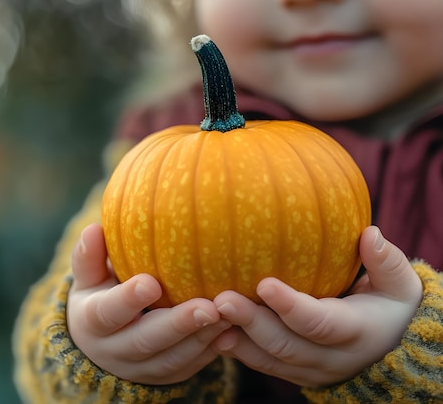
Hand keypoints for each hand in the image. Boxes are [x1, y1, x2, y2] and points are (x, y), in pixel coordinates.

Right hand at [66, 223, 231, 384]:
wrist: (102, 344)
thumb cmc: (99, 296)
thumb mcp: (88, 278)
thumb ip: (89, 256)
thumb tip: (93, 229)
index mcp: (93, 323)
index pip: (107, 313)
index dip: (127, 300)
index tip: (150, 283)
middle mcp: (115, 350)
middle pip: (146, 340)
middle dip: (178, 325)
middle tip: (207, 308)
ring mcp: (142, 368)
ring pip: (173, 358)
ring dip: (201, 338)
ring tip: (228, 315)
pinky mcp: (167, 374)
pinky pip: (191, 366)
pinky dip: (212, 350)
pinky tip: (233, 330)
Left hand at [212, 226, 422, 387]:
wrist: (389, 349)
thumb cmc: (390, 306)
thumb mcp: (399, 285)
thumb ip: (385, 262)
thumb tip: (369, 234)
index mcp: (355, 333)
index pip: (320, 324)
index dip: (291, 307)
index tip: (264, 284)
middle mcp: (330, 358)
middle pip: (286, 345)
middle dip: (252, 323)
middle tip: (221, 299)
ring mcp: (309, 370)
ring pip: (267, 360)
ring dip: (237, 339)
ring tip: (207, 315)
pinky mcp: (292, 373)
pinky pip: (260, 364)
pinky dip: (235, 349)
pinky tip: (210, 330)